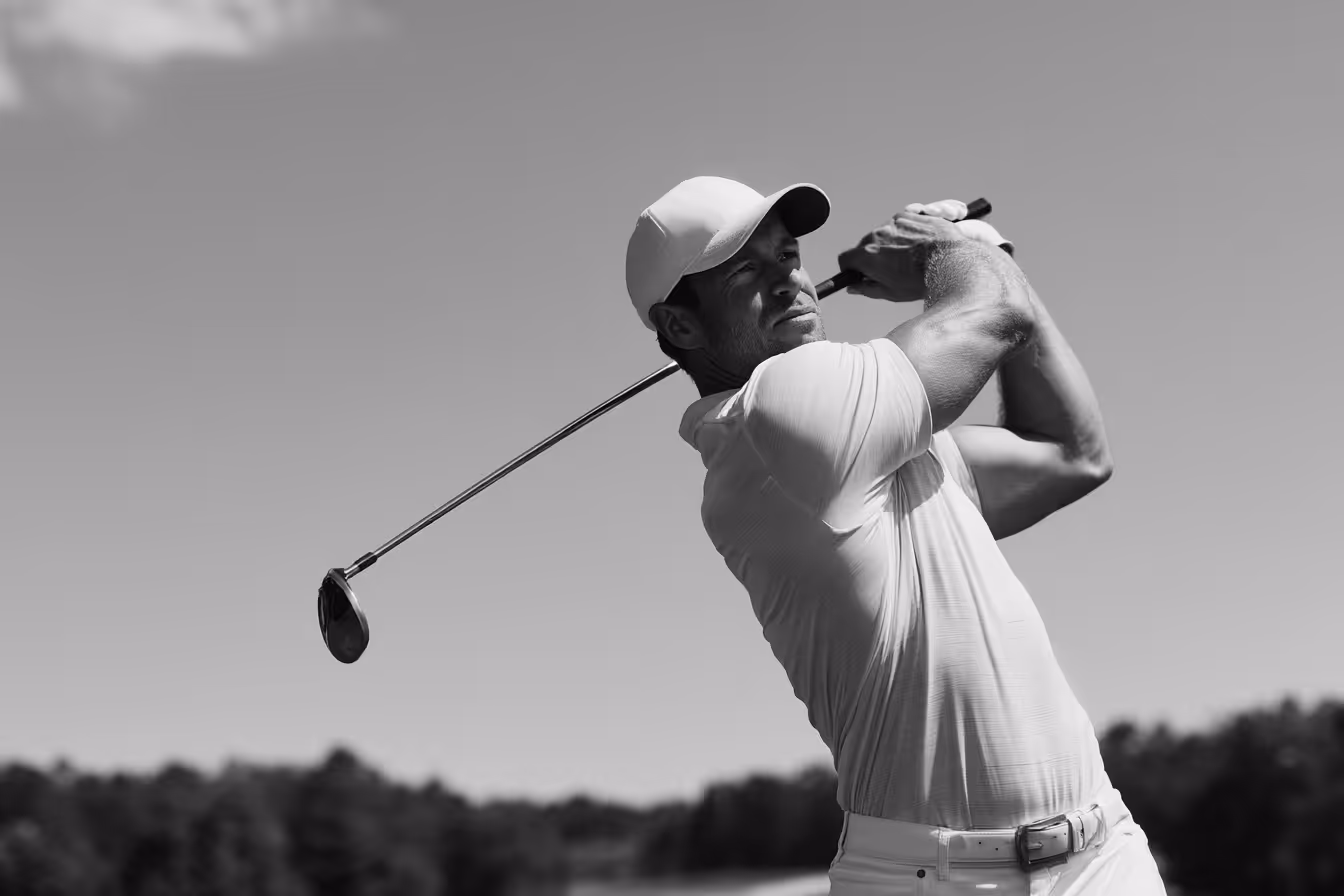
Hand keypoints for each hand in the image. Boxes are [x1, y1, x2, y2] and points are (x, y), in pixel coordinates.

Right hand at [839, 200, 1012, 302]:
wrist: (951, 262)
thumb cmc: (920, 281)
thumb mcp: (890, 292)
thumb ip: (867, 288)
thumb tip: (853, 287)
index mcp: (867, 254)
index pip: (845, 259)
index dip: (851, 268)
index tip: (858, 273)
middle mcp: (877, 234)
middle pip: (865, 244)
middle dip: (872, 255)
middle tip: (888, 268)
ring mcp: (894, 222)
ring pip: (883, 232)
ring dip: (890, 242)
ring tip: (908, 257)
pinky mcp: (911, 214)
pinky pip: (900, 222)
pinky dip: (905, 231)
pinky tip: (917, 244)